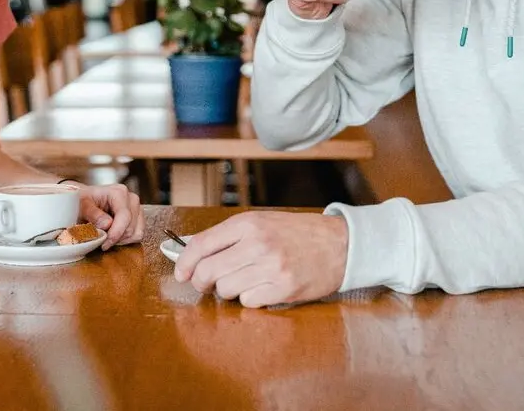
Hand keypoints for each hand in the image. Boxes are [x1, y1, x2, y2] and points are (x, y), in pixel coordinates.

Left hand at [76, 183, 143, 249]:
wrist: (85, 201)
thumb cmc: (83, 202)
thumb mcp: (81, 206)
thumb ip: (93, 213)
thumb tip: (107, 224)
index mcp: (118, 192)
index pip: (124, 216)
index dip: (116, 233)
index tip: (104, 244)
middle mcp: (131, 199)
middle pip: (130, 227)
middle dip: (115, 238)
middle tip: (100, 240)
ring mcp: (137, 208)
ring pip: (136, 233)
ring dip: (121, 240)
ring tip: (106, 237)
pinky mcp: (138, 218)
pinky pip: (138, 235)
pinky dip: (126, 240)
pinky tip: (113, 236)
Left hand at [173, 211, 348, 307]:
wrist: (341, 244)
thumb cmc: (298, 233)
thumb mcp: (261, 222)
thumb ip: (228, 235)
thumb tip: (192, 250)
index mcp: (249, 224)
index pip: (201, 244)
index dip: (185, 262)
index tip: (182, 273)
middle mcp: (257, 244)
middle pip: (208, 272)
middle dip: (202, 281)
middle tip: (207, 283)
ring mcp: (271, 268)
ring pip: (225, 290)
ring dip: (228, 290)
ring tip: (244, 281)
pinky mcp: (283, 289)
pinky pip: (248, 302)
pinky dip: (250, 299)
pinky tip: (262, 288)